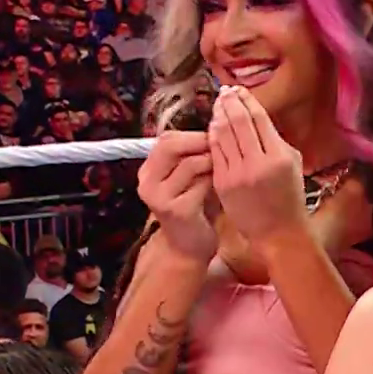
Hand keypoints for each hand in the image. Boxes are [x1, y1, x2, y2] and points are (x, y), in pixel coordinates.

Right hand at [137, 130, 219, 261]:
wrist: (189, 248)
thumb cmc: (196, 208)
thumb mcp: (191, 178)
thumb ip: (194, 155)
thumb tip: (215, 125)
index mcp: (148, 171)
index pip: (166, 139)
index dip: (193, 134)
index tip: (216, 136)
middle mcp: (147, 182)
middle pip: (170, 145)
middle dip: (200, 142)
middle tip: (221, 147)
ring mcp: (159, 197)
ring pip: (189, 164)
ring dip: (211, 162)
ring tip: (225, 166)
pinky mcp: (176, 210)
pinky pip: (200, 184)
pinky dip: (214, 181)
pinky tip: (223, 186)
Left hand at [208, 86, 306, 243]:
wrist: (278, 233)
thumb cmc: (290, 197)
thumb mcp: (293, 164)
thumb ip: (275, 140)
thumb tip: (255, 116)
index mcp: (280, 156)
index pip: (259, 118)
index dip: (246, 100)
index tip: (239, 90)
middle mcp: (258, 163)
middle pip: (238, 122)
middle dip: (229, 103)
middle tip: (225, 91)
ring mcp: (238, 174)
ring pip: (223, 135)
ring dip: (218, 116)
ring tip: (218, 105)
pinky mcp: (224, 184)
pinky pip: (215, 153)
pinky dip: (213, 137)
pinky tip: (213, 127)